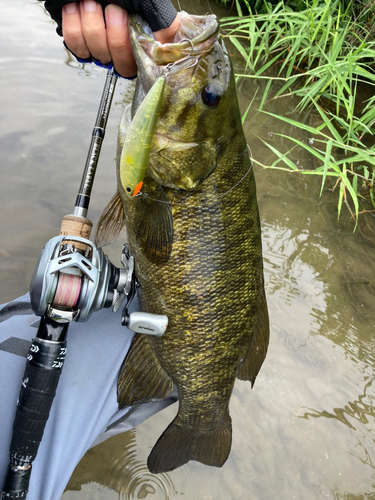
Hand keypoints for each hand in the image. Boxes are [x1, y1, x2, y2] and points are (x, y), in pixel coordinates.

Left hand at [62, 0, 180, 77]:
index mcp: (145, 45)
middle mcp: (124, 53)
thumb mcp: (151, 6)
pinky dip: (73, 23)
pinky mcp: (82, 45)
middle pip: (122, 63)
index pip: (146, 63)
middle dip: (115, 31)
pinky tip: (76, 7)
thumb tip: (166, 40)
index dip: (135, 44)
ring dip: (92, 21)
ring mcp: (103, 51)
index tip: (129, 18)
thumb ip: (165, 24)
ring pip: (98, 52)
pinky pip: (77, 45)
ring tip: (91, 3)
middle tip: (111, 7)